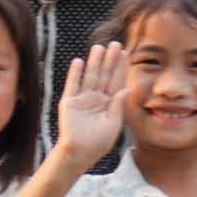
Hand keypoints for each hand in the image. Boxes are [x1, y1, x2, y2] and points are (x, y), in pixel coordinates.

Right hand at [55, 42, 129, 165]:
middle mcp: (96, 98)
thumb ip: (118, 105)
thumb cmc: (98, 143)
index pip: (116, 81)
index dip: (120, 67)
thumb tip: (127, 88)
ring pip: (90, 76)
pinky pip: (72, 85)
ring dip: (94, 62)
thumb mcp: (113, 124)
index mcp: (109, 103)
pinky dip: (75, 74)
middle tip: (115, 44)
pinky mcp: (69, 102)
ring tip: (98, 47)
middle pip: (104, 75)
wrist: (79, 153)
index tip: (125, 53)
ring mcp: (82, 99)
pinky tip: (78, 62)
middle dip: (109, 60)